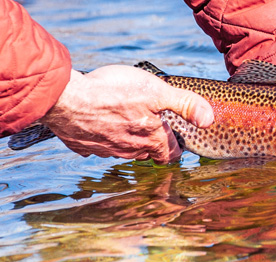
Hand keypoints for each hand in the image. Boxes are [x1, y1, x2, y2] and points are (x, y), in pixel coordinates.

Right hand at [40, 66, 213, 163]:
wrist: (67, 98)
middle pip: (147, 153)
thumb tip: (208, 118)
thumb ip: (185, 104)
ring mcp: (105, 151)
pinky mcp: (83, 146)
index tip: (174, 136)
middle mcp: (129, 151)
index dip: (175, 146)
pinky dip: (101, 137)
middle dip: (152, 142)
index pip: (171, 154)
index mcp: (150, 140)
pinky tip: (98, 123)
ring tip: (124, 120)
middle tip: (150, 124)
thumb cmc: (113, 92)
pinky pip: (97, 146)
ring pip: (123, 150)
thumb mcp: (157, 91)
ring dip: (127, 139)